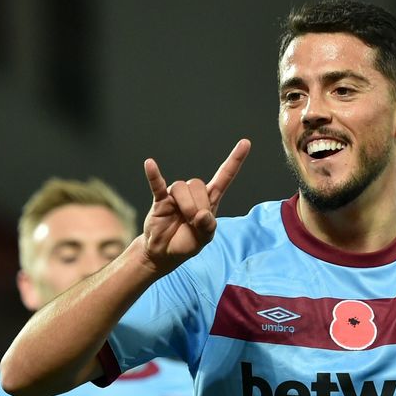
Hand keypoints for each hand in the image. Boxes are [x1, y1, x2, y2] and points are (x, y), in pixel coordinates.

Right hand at [141, 139, 250, 273]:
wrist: (165, 253)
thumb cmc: (186, 242)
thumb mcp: (204, 240)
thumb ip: (208, 228)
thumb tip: (203, 215)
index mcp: (210, 200)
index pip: (224, 176)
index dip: (235, 160)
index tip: (245, 143)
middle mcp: (194, 193)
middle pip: (198, 184)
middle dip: (198, 205)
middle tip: (194, 222)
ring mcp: (176, 195)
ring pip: (182, 186)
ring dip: (185, 205)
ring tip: (183, 219)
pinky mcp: (160, 200)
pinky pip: (157, 184)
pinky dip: (154, 175)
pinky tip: (150, 164)